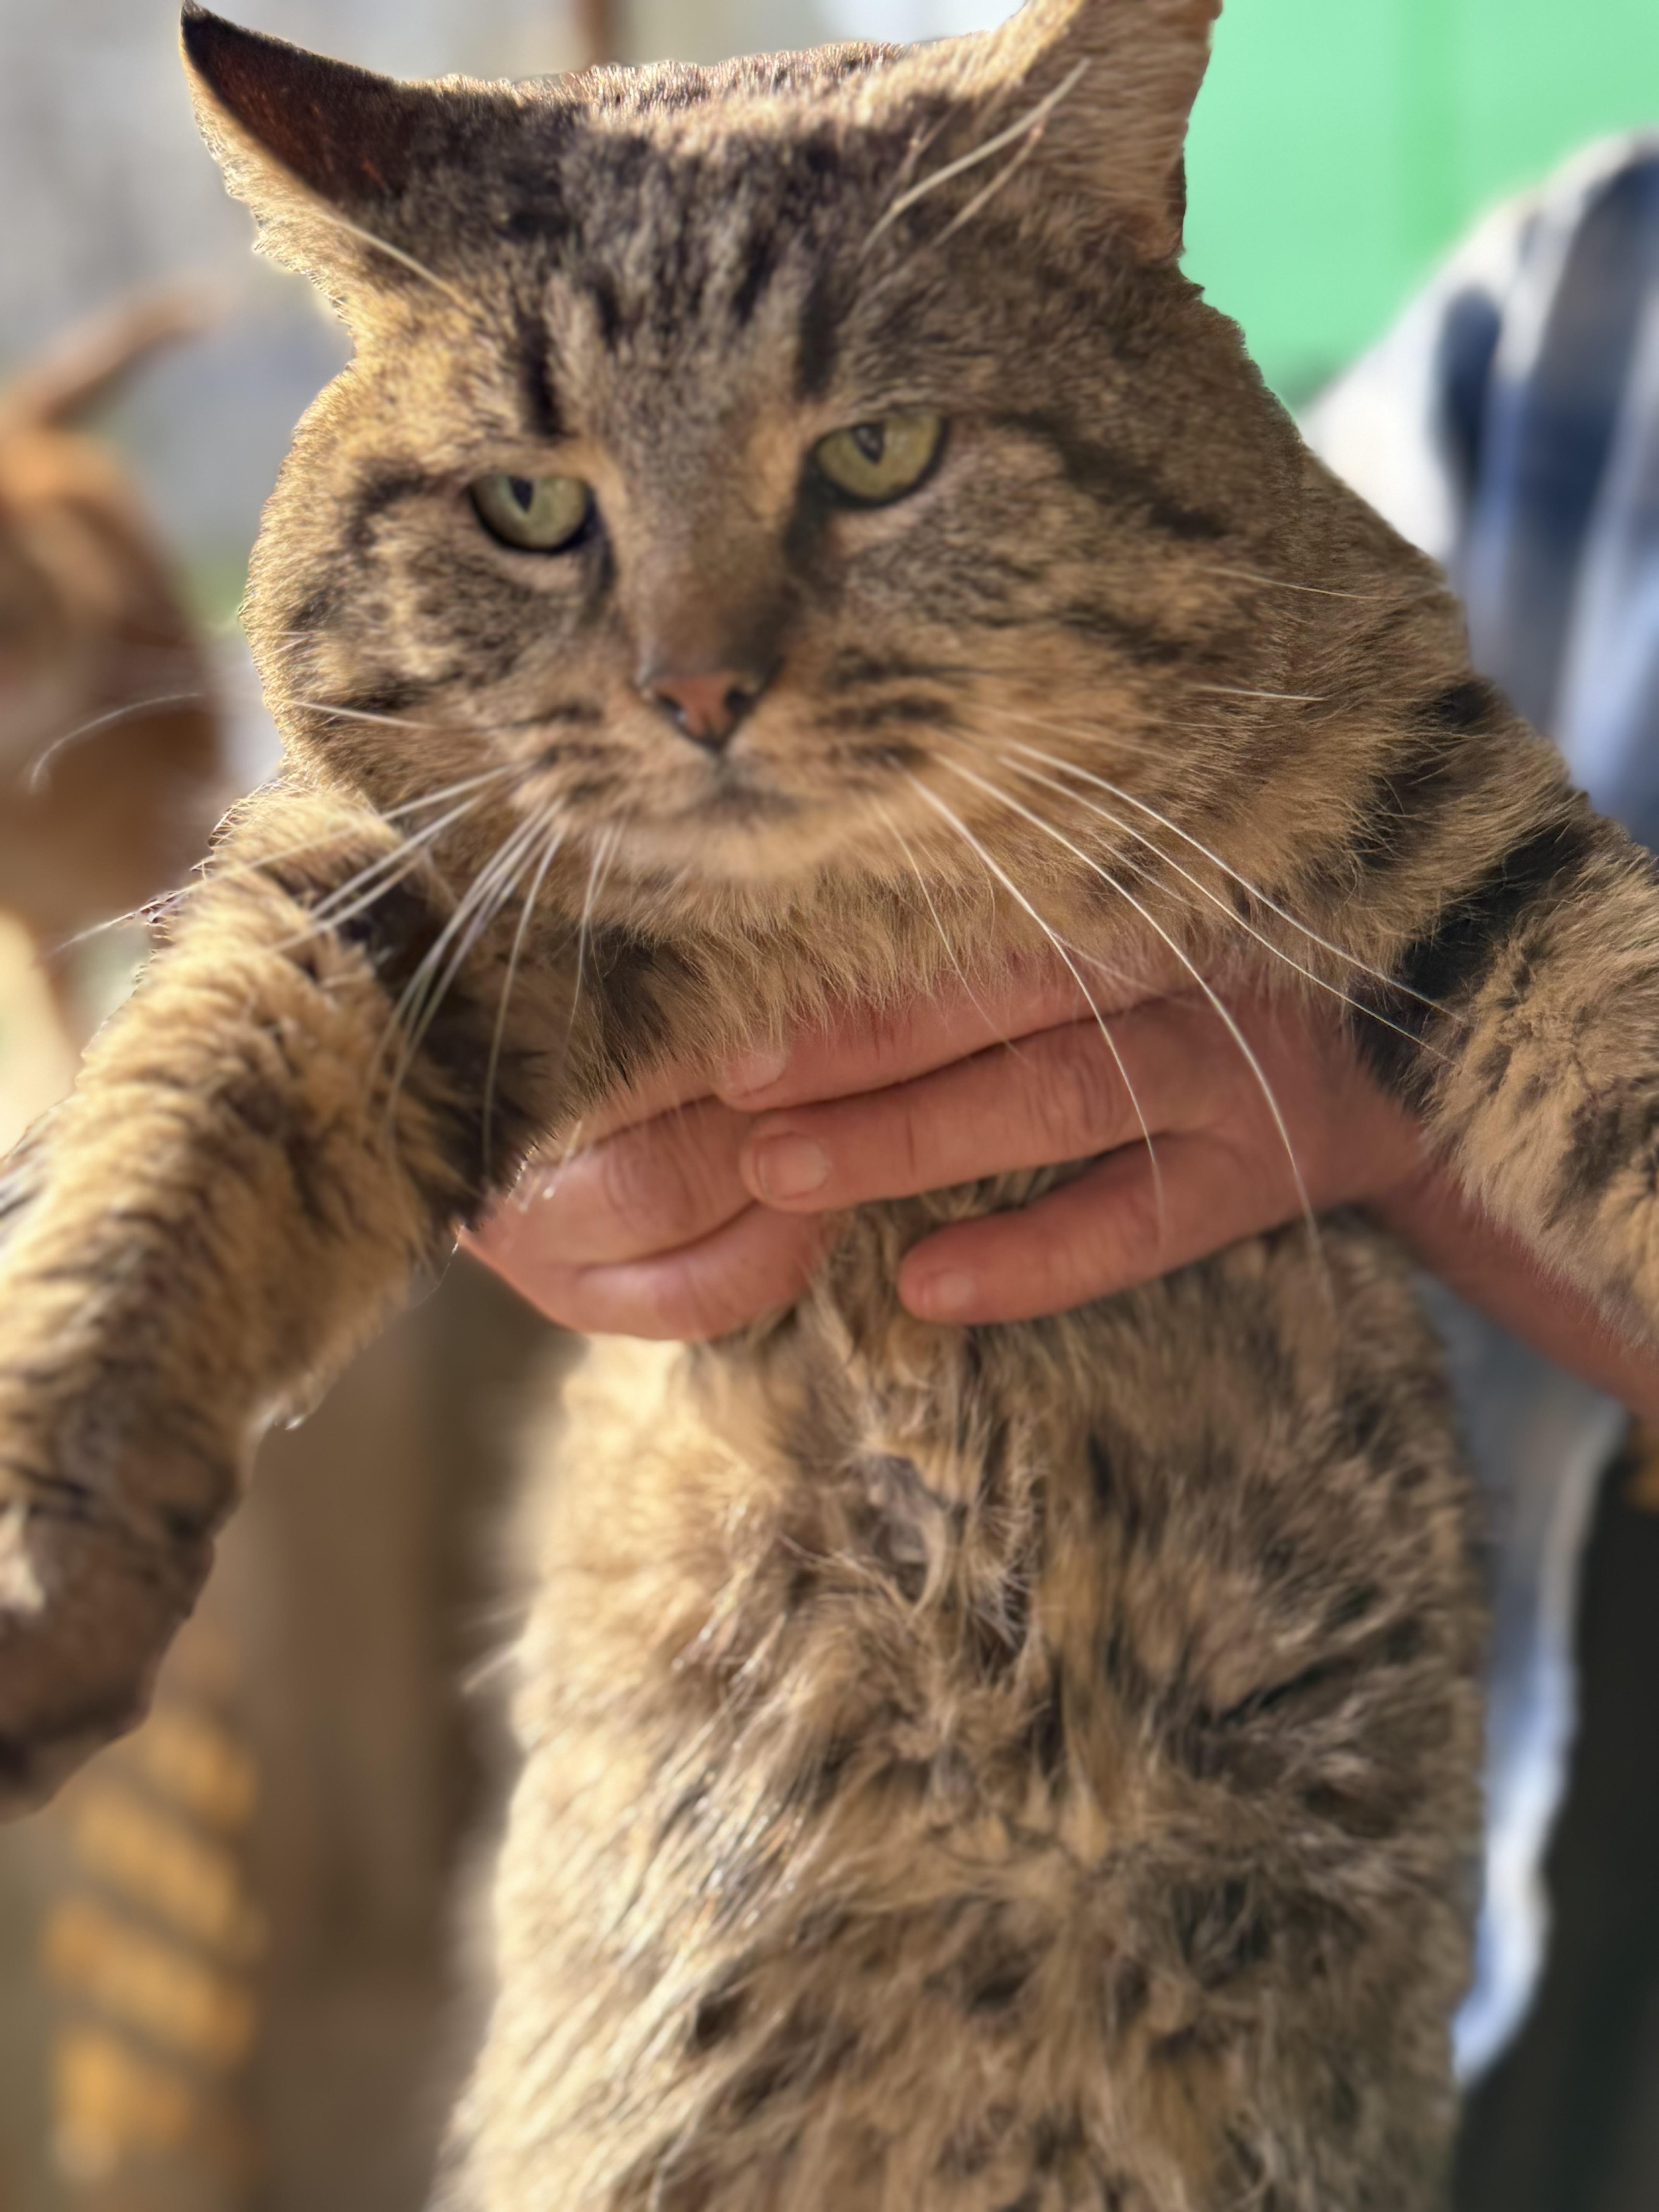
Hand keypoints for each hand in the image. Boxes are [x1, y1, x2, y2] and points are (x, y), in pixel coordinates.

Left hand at [466, 959, 1407, 1329]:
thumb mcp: (1129, 913)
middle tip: (721, 1085)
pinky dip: (1035, 1256)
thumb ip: (1002, 922)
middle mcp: (1178, 961)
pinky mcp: (1267, 1171)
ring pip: (1052, 1098)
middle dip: (853, 1042)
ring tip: (782, 1175)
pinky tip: (929, 1286)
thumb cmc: (1217, 968)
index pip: (967, 918)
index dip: (846, 956)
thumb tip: (802, 954)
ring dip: (910, 1137)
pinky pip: (1140, 1223)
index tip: (719, 980)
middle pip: (995, 996)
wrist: (1419, 1035)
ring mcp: (1228, 1066)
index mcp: (1130, 885)